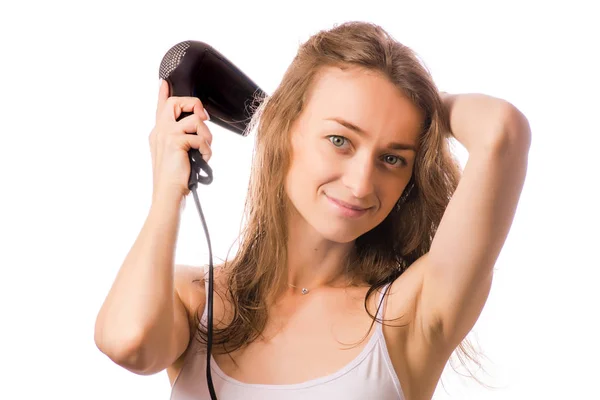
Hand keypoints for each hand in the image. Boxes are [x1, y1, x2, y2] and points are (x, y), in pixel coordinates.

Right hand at [149, 79, 211, 199]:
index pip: (160, 108)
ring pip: (194, 120)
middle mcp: (159, 131)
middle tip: (204, 117)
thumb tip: (199, 128)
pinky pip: (200, 138)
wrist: (169, 194)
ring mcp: (166, 135)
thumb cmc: (175, 179)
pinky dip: (207, 150)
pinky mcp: (175, 142)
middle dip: (194, 104)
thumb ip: (183, 140)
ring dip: (206, 135)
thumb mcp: (176, 156)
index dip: (162, 93)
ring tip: (206, 149)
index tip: (164, 81)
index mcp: (158, 133)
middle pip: (175, 102)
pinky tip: (204, 159)